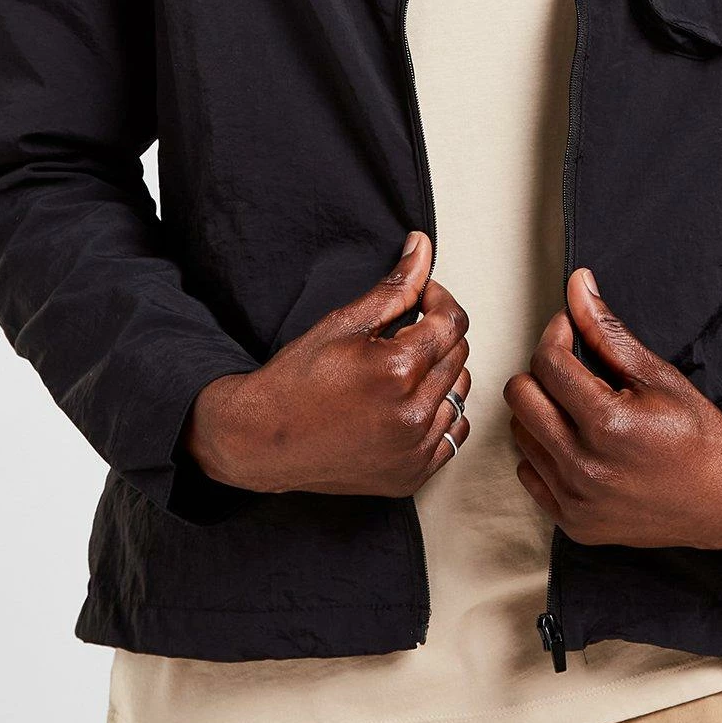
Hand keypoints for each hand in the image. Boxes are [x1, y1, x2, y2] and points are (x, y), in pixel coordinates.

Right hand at [184, 231, 469, 497]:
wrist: (261, 441)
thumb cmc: (295, 379)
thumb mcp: (342, 323)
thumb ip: (394, 287)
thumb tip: (423, 247)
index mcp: (398, 371)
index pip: (452, 322)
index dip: (438, 300)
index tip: (421, 298)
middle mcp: (413, 414)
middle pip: (459, 357)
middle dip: (437, 336)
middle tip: (403, 332)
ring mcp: (414, 450)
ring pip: (460, 394)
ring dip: (441, 375)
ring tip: (403, 370)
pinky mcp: (412, 475)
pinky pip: (454, 434)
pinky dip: (440, 415)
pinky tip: (410, 404)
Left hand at [502, 268, 721, 548]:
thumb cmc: (697, 435)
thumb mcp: (657, 375)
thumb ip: (607, 331)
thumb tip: (578, 286)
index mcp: (607, 425)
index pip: (548, 362)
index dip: (557, 334)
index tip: (570, 330)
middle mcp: (584, 468)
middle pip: (521, 397)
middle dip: (542, 371)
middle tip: (573, 368)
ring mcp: (576, 501)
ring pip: (520, 434)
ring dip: (542, 412)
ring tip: (579, 408)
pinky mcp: (573, 524)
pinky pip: (528, 473)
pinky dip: (545, 452)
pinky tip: (578, 444)